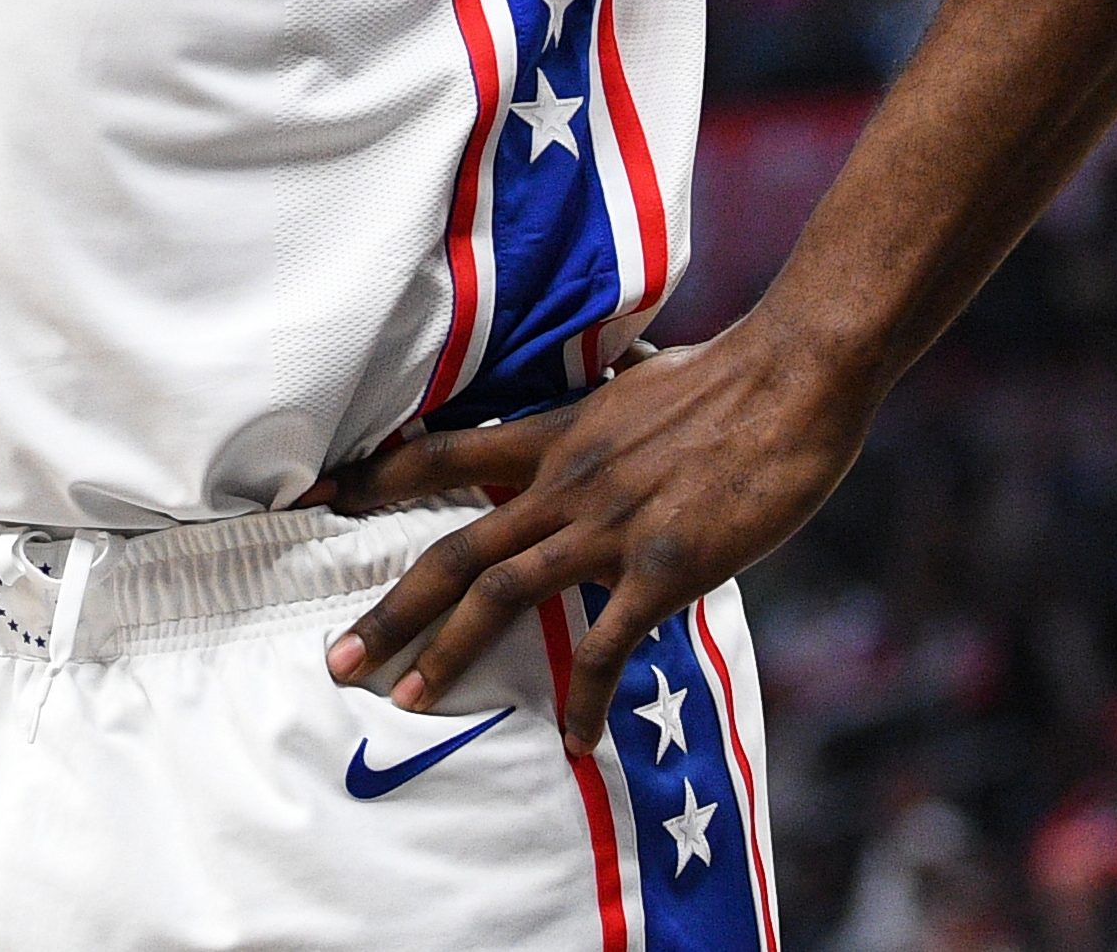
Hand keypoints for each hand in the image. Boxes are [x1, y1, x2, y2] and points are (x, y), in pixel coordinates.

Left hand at [318, 326, 870, 750]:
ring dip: (447, 654)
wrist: (794, 378)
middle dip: (390, 610)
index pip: (443, 454)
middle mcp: (564, 483)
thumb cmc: (732, 378)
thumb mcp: (643, 388)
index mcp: (556, 436)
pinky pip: (607, 646)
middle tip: (338, 660)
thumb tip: (616, 402)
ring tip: (406, 702)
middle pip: (453, 550)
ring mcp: (609, 526)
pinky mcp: (662, 565)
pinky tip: (573, 738)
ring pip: (501, 594)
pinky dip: (584, 696)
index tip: (322, 500)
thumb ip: (611, 414)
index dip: (378, 478)